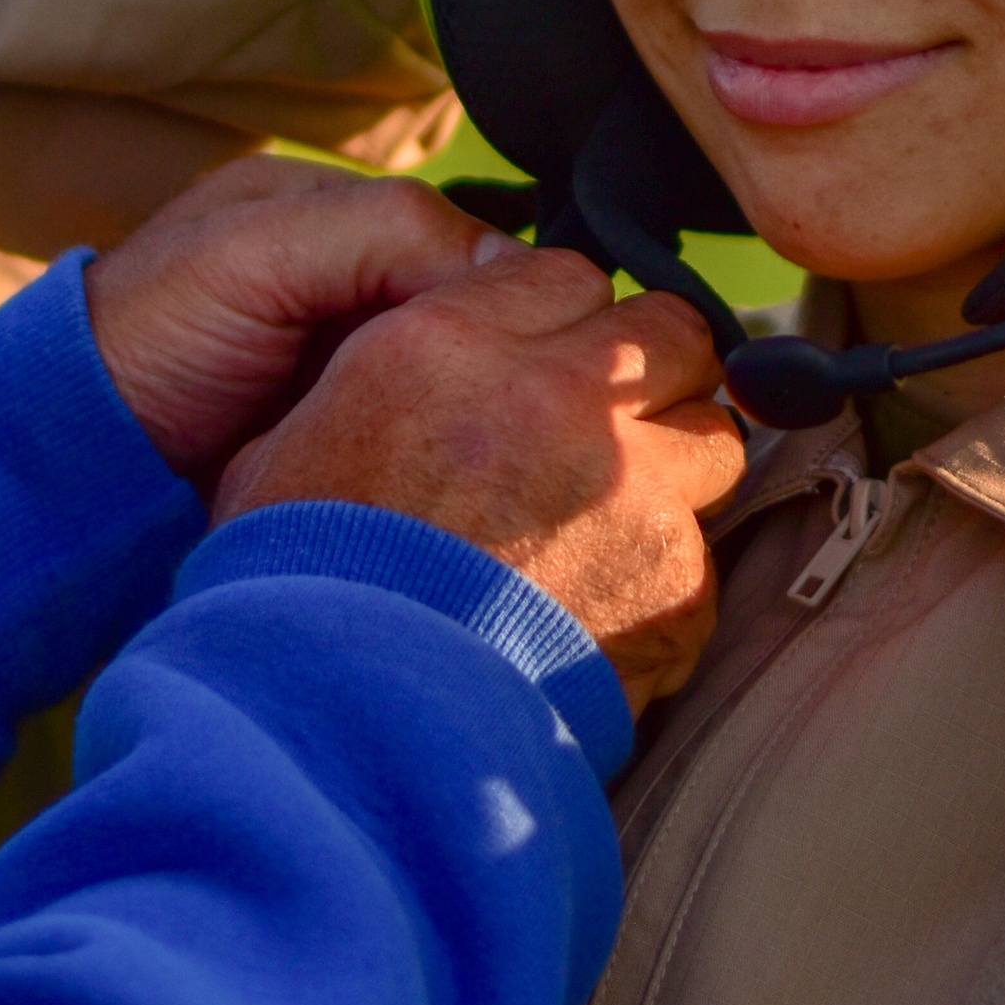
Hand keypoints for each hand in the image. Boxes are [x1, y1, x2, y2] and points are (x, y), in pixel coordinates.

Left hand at [87, 158, 517, 482]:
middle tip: (516, 402)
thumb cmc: (144, 336)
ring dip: (468, 409)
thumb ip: (387, 228)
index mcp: (329, 210)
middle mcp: (345, 281)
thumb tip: (515, 263)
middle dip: (491, 353)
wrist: (67, 458)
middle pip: (464, 312)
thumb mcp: (260, 250)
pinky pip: (415, 438)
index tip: (533, 335)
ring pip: (451, 379)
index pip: (462, 233)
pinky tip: (450, 470)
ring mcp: (342, 366)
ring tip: (492, 444)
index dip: (501, 282)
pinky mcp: (337, 439)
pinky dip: (434, 451)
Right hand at [216, 250, 743, 712]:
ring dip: (675, 471)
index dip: (565, 324)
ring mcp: (632, 485)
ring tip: (612, 528)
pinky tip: (603, 617)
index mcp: (453, 343)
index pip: (568, 275)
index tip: (552, 368)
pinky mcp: (676, 579)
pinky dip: (665, 582)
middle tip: (604, 437)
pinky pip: (705, 553)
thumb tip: (432, 350)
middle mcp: (559, 396)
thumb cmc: (297, 593)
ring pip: (712, 437)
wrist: (345, 730)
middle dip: (648, 377)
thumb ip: (387, 370)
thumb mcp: (292, 444)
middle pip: (672, 332)